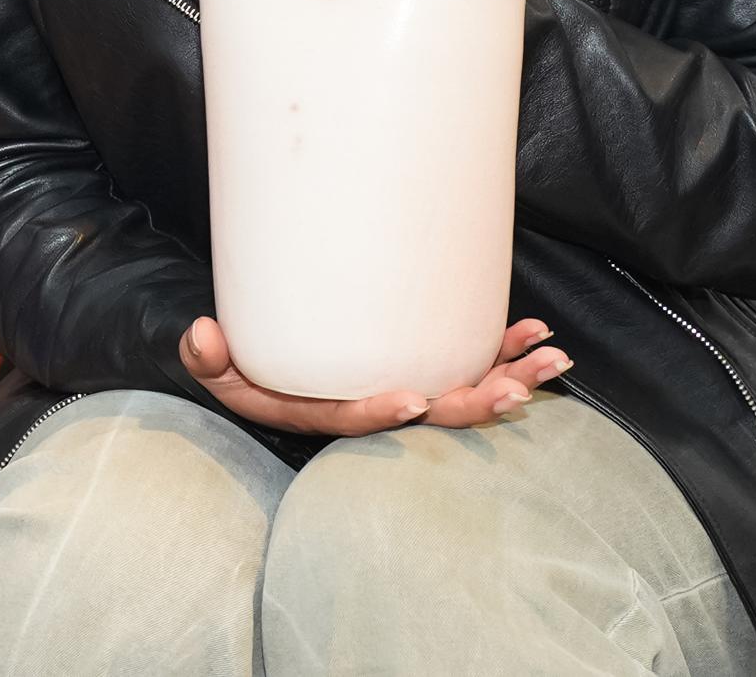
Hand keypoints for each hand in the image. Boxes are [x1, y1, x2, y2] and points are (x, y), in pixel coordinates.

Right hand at [180, 316, 570, 434]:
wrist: (264, 366)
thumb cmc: (242, 366)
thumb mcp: (214, 365)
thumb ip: (207, 356)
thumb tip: (204, 335)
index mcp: (321, 413)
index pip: (353, 420)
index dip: (382, 414)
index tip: (411, 400)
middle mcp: (369, 408)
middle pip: (427, 415)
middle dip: (476, 402)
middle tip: (517, 387)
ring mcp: (398, 388)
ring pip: (460, 392)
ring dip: (508, 376)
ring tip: (551, 358)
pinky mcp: (416, 366)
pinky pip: (463, 365)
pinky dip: (499, 352)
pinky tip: (531, 336)